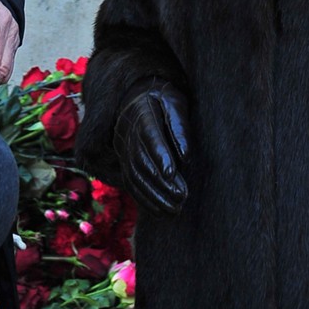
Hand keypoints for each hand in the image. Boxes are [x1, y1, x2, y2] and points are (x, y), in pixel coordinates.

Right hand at [113, 81, 189, 214]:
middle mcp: (127, 132)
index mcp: (141, 112)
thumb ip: (180, 125)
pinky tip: (161, 212)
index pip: (149, 136)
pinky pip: (131, 183)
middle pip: (141, 161)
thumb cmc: (162, 98)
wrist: (135, 96)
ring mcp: (122, 148)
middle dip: (161, 182)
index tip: (173, 173)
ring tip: (175, 209)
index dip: (160, 155)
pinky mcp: (123, 161)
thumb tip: (186, 156)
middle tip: (182, 198)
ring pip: (135, 176)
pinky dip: (145, 200)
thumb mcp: (174, 101)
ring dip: (154, 196)